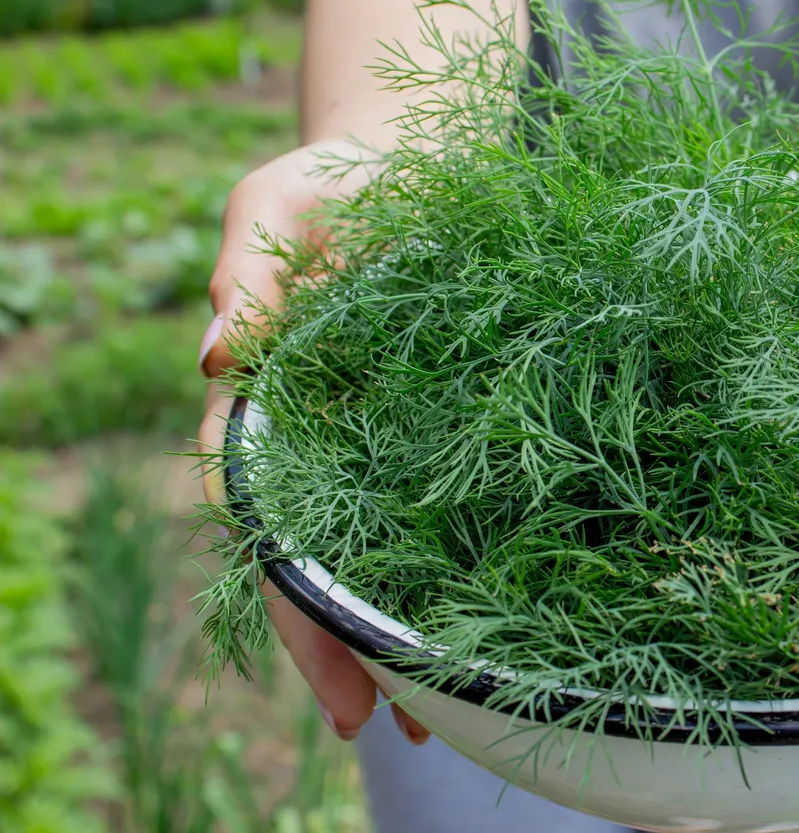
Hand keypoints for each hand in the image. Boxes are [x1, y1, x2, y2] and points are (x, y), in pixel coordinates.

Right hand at [198, 139, 429, 745]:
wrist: (421, 154)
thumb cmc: (337, 179)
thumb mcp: (280, 203)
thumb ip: (251, 275)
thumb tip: (216, 359)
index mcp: (270, 402)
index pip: (266, 523)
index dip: (292, 603)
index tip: (333, 676)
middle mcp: (326, 434)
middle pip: (326, 558)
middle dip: (351, 645)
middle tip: (398, 723)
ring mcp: (389, 429)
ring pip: (387, 539)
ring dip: (409, 619)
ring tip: (450, 707)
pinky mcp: (451, 412)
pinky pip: (458, 488)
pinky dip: (470, 548)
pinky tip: (503, 606)